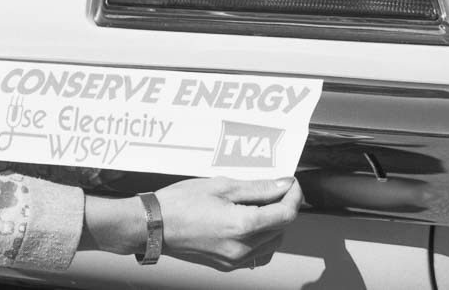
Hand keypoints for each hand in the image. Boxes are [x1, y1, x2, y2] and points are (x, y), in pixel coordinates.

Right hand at [85, 177, 300, 269]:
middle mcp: (242, 248)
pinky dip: (261, 239)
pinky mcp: (226, 264)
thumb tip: (283, 185)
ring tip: (260, 205)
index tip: (291, 183)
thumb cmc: (180, 203)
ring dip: (274, 224)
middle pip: (282, 228)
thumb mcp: (221, 186)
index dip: (294, 196)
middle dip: (284, 207)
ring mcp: (234, 259)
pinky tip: (250, 224)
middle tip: (274, 189)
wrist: (153, 225)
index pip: (286, 214)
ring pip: (272, 243)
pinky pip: (256, 254)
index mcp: (243, 226)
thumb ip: (257, 188)